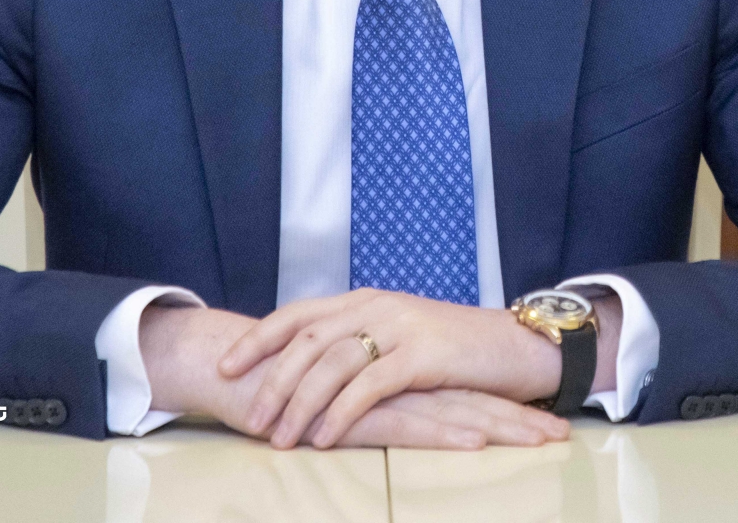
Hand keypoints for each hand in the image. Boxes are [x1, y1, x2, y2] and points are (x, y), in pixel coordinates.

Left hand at [217, 288, 577, 448]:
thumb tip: (308, 369)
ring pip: (333, 364)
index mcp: (364, 299)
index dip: (259, 339)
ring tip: (279, 437)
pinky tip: (324, 436)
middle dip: (272, 380)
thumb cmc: (454, 349)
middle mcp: (376, 306)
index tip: (224, 366)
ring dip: (300, 403)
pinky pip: (370, 385)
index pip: (298, 314)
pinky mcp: (423, 355)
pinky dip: (342, 411)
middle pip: (307, 340)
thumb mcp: (397, 336)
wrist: (514, 345)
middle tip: (249, 418)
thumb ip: (357, 342)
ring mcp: (400, 327)